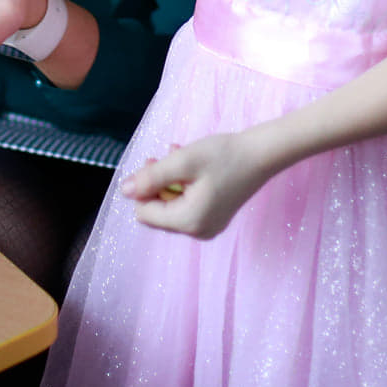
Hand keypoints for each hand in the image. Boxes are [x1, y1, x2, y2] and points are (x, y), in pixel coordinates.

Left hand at [121, 132, 272, 239]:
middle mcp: (197, 231)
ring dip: (170, 181)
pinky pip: (187, 205)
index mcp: (188, 222)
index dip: (143, 188)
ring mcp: (208, 227)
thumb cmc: (224, 155)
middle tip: (167, 156)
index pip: (144, 213)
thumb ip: (151, 177)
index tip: (156, 163)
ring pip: (171, 205)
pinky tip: (190, 165)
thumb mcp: (183, 161)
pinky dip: (183, 185)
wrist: (263, 154)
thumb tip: (123, 191)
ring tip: (180, 155)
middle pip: (158, 211)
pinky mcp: (215, 217)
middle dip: (157, 183)